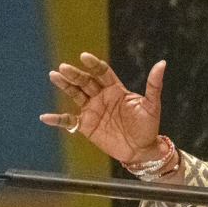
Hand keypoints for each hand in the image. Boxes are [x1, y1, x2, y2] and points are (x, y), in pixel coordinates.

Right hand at [40, 53, 165, 162]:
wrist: (142, 150)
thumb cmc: (149, 126)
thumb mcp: (152, 105)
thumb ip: (154, 85)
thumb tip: (162, 64)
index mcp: (116, 90)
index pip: (102, 73)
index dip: (94, 64)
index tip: (85, 57)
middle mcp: (102, 97)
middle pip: (86, 81)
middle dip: (76, 74)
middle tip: (64, 68)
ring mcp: (92, 110)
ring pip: (76, 94)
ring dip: (65, 86)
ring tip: (54, 76)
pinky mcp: (86, 126)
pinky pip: (69, 121)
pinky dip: (58, 120)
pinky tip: (46, 117)